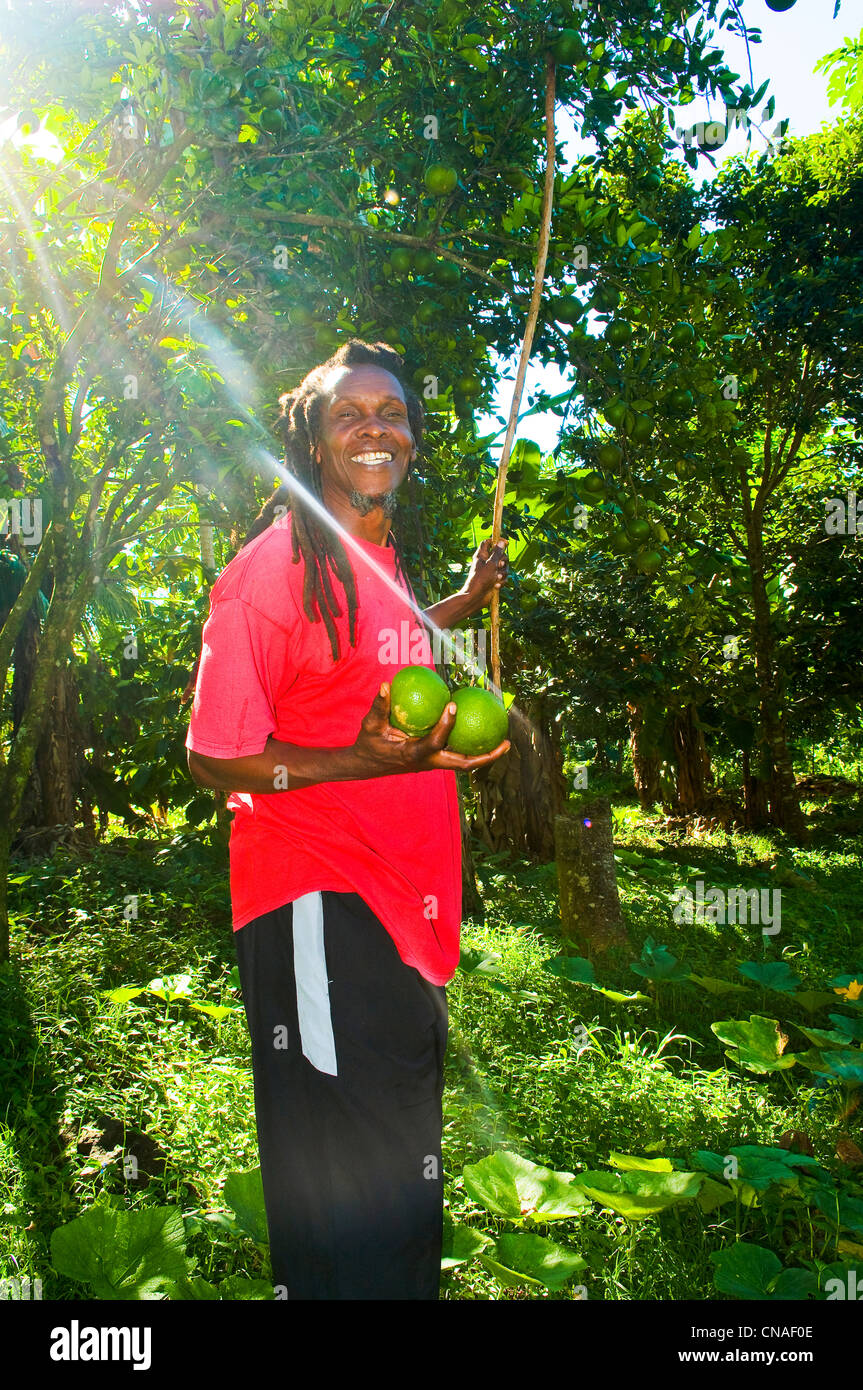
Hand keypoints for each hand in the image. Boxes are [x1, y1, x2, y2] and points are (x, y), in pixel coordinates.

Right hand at [350, 684, 510, 776]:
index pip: (434, 742)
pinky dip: (471, 746)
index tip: (453, 705)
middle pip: (463, 764)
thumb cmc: (369, 743)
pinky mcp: (435, 759)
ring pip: (464, 762)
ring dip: (485, 754)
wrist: (367, 764)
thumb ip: (379, 707)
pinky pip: (457, 753)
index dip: (446, 725)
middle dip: (486, 756)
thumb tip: (386, 685)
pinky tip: (481, 729)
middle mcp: (428, 762)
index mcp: (413, 754)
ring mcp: (433, 763)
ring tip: (505, 740)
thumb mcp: (370, 725)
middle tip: (506, 742)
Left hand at [460, 536, 509, 614]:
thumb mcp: (491, 564)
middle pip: (500, 555)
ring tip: (497, 578)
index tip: (505, 542)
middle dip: (503, 560)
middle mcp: (486, 562)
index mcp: (482, 555)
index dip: (497, 541)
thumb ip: (497, 553)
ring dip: (503, 573)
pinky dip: (502, 581)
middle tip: (500, 565)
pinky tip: (496, 586)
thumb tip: (502, 541)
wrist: (476, 597)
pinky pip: (503, 577)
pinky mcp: (494, 580)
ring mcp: (491, 571)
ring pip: (504, 567)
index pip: (488, 542)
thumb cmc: (481, 579)